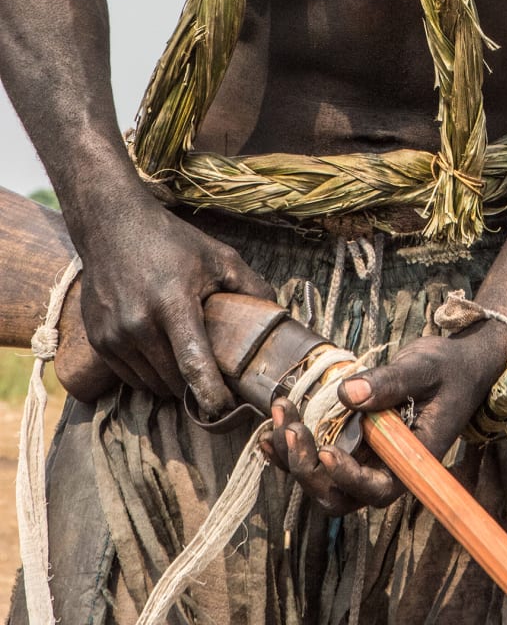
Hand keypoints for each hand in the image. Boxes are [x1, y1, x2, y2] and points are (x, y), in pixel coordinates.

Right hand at [76, 197, 274, 416]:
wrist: (112, 227)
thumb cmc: (172, 242)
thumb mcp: (218, 257)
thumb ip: (250, 286)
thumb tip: (277, 316)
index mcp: (173, 302)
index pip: (193, 363)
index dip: (211, 393)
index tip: (226, 410)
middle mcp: (139, 323)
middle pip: (174, 379)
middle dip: (196, 386)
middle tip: (215, 377)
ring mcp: (114, 335)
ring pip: (152, 383)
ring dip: (172, 383)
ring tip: (188, 363)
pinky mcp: (99, 341)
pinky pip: (130, 377)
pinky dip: (149, 375)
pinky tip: (162, 355)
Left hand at [262, 323, 506, 511]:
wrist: (460, 367)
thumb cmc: (450, 369)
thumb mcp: (425, 368)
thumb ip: (390, 382)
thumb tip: (348, 392)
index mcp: (413, 462)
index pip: (376, 490)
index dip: (347, 478)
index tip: (325, 452)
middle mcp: (387, 470)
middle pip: (339, 496)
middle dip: (307, 468)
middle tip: (290, 428)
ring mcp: (368, 461)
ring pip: (322, 483)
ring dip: (294, 458)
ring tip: (277, 418)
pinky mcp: (355, 445)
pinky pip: (318, 460)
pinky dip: (293, 449)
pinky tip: (272, 429)